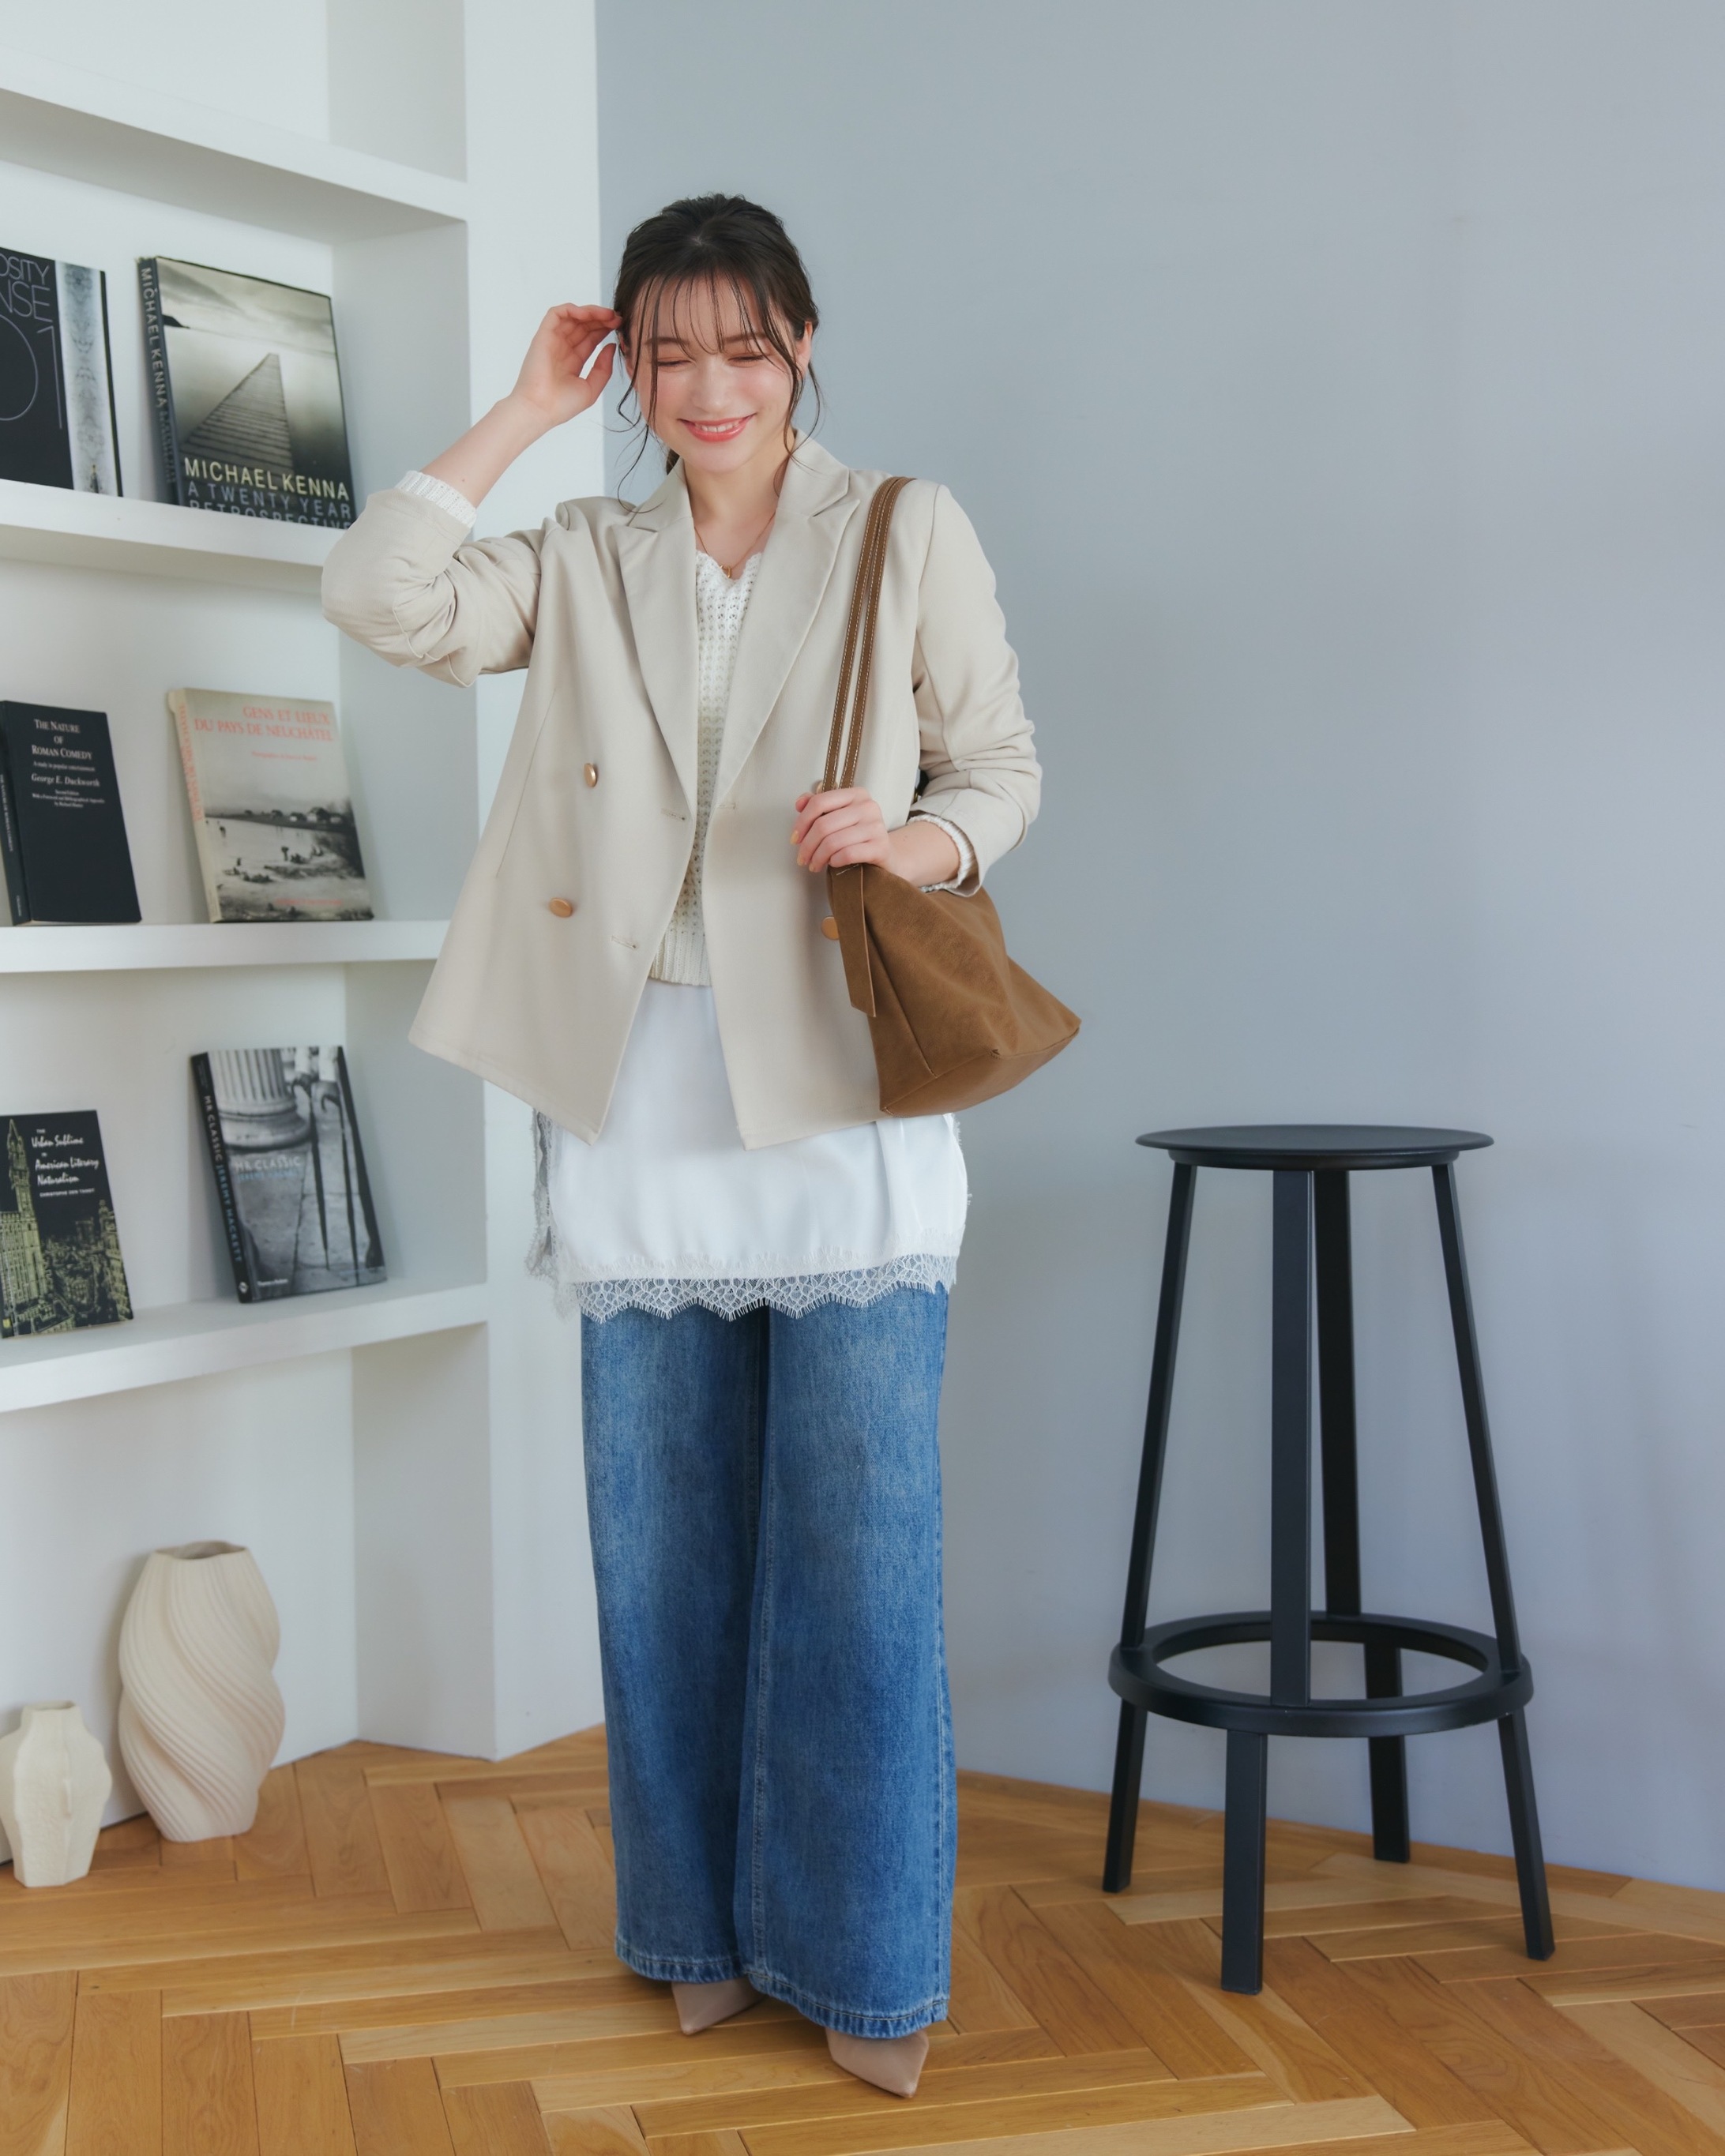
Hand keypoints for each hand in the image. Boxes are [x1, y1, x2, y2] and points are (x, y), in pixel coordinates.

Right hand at [508, 304, 619, 428]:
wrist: (541, 410)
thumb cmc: (561, 405)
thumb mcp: (591, 388)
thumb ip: (603, 368)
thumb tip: (611, 347)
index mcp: (573, 361)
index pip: (591, 338)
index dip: (605, 329)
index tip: (620, 327)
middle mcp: (562, 348)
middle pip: (584, 325)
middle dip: (601, 319)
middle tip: (618, 318)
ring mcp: (552, 341)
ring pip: (572, 317)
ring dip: (591, 312)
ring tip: (608, 314)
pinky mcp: (543, 335)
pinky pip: (557, 314)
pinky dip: (572, 309)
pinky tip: (588, 314)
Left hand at [792, 789, 961, 884]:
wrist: (886, 856)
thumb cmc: (858, 837)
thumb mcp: (839, 817)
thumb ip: (819, 807)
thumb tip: (799, 802)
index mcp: (856, 794)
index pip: (820, 802)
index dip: (802, 822)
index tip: (795, 838)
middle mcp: (868, 806)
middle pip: (824, 824)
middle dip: (807, 845)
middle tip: (802, 858)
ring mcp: (876, 826)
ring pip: (833, 841)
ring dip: (818, 857)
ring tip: (814, 865)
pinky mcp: (881, 847)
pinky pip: (848, 854)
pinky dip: (835, 861)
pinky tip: (832, 864)